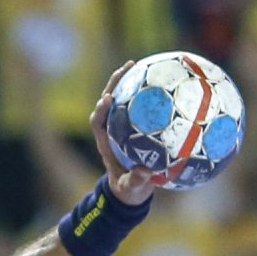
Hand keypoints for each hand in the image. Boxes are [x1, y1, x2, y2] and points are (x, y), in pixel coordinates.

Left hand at [89, 62, 155, 206]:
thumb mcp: (131, 188)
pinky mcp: (131, 125)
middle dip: (114, 84)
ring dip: (125, 81)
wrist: (130, 191)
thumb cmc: (128, 190)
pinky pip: (135, 105)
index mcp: (105, 143)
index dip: (101, 109)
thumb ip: (136, 181)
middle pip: (107, 102)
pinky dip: (142, 92)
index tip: (108, 98)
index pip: (98, 122)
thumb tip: (144, 172)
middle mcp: (110, 130)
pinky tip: (157, 81)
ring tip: (136, 64)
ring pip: (120, 99)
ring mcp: (120, 126)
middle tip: (126, 68)